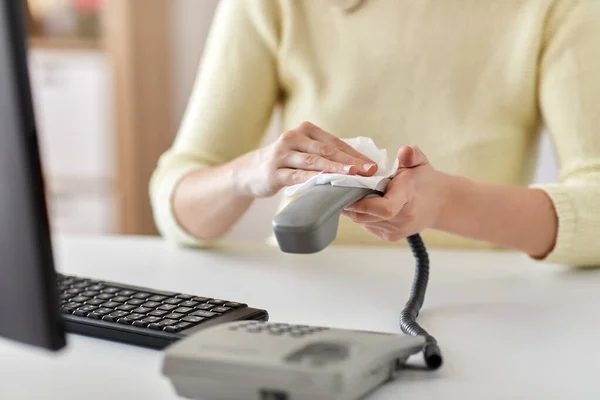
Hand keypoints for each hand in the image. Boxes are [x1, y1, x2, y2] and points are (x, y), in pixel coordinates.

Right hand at [235, 121, 377, 197]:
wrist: (250, 172)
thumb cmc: (285, 162)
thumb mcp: (303, 152)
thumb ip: (325, 154)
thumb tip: (359, 164)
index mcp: (305, 130)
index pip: (336, 142)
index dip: (355, 154)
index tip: (373, 166)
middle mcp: (293, 137)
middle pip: (327, 150)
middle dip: (350, 161)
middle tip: (369, 171)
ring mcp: (282, 154)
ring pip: (314, 161)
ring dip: (335, 168)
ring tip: (353, 175)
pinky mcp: (274, 172)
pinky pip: (297, 175)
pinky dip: (313, 179)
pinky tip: (326, 182)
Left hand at [342, 146, 449, 240]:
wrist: (439, 204)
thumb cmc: (424, 180)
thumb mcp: (419, 162)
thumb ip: (412, 155)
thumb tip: (405, 150)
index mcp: (407, 199)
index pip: (384, 208)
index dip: (362, 203)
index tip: (348, 191)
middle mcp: (402, 220)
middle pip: (365, 216)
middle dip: (350, 203)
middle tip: (341, 188)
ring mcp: (395, 231)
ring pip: (362, 221)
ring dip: (353, 209)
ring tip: (351, 193)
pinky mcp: (389, 236)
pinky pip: (367, 225)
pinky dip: (362, 214)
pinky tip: (364, 202)